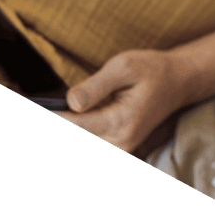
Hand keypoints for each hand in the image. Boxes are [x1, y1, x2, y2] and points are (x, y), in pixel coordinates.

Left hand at [51, 50, 189, 155]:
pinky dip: (81, 124)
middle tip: (42, 103)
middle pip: (79, 134)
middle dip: (62, 117)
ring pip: (85, 135)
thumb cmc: (151, 69)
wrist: (177, 82)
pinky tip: (75, 112)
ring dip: (73, 121)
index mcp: (121, 122)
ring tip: (59, 103)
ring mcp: (120, 146)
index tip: (37, 105)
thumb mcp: (124, 67)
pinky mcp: (117, 145)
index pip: (76, 125)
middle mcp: (120, 142)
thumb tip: (70, 103)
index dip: (55, 116)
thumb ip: (96, 86)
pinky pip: (92, 136)